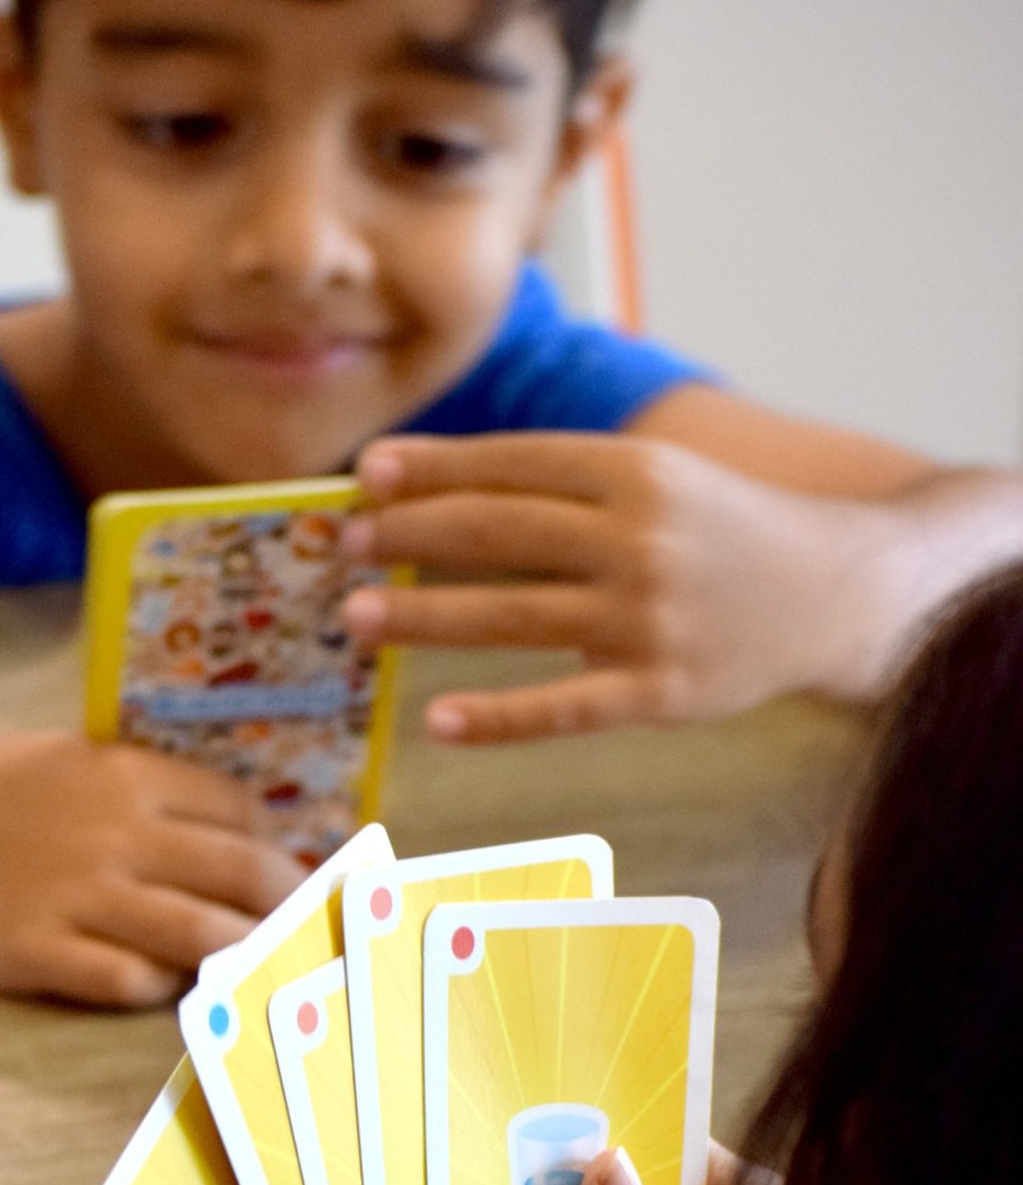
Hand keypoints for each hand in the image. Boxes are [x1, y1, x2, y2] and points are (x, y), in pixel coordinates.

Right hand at [0, 732, 303, 1006]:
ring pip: (201, 934)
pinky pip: (126, 981)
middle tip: (304, 928)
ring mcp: (76, 895)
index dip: (274, 843)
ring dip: (242, 954)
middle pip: (242, 872)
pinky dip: (157, 989)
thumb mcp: (65, 761)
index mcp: (124, 774)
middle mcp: (114, 832)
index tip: (287, 872)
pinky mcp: (37, 952)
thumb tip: (226, 827)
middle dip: (288, 904)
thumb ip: (139, 790)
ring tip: (261, 972)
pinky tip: (159, 987)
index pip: (238, 810)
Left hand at [341, 432, 859, 743]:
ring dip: (426, 616)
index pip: (514, 463)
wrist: (837, 591)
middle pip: (501, 532)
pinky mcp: (661, 690)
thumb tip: (452, 491)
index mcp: (637, 472)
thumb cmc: (727, 533)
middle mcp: (639, 538)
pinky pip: (563, 707)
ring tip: (359, 618)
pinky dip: (498, 716)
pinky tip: (437, 720)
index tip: (368, 474)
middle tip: (347, 545)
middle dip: (413, 534)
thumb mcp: (662, 481)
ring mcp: (649, 618)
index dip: (435, 468)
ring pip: (514, 615)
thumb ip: (573, 484)